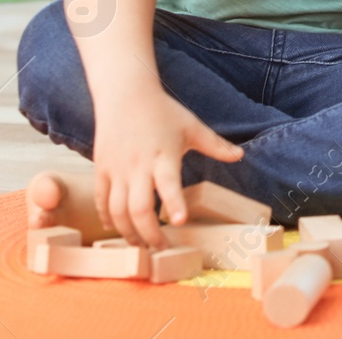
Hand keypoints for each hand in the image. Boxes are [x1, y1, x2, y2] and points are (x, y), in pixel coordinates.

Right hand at [91, 88, 243, 247]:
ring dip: (128, 232)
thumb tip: (241, 155)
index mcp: (163, 155)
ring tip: (141, 245)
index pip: (168, 184)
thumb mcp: (192, 126)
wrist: (125, 94)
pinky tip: (115, 229)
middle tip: (162, 247)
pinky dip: (106, 218)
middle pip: (138, 208)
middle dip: (149, 233)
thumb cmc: (162, 111)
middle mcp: (137, 166)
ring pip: (116, 210)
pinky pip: (101, 200)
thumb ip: (215, 145)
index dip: (174, 204)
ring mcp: (116, 169)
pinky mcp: (101, 169)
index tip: (180, 222)